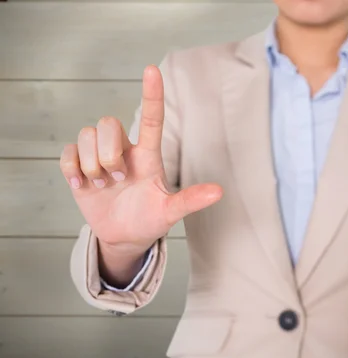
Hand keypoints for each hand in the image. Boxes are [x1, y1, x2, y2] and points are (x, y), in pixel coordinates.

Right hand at [60, 65, 222, 256]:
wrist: (124, 236)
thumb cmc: (150, 220)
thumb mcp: (170, 212)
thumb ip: (190, 200)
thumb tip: (219, 193)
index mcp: (148, 155)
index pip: (152, 119)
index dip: (152, 94)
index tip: (152, 69)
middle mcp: (124, 149)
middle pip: (108, 123)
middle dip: (109, 153)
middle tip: (119, 179)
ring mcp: (100, 156)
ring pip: (86, 134)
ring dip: (92, 164)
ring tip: (103, 185)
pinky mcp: (79, 166)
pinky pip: (68, 152)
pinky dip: (72, 169)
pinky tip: (82, 186)